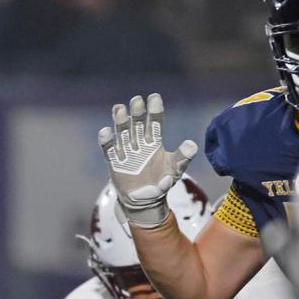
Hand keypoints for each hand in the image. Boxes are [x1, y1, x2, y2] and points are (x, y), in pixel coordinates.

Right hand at [98, 93, 196, 227]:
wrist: (146, 201)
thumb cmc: (162, 183)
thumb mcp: (175, 170)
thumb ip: (182, 156)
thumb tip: (193, 144)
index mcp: (154, 142)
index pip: (154, 122)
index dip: (154, 110)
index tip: (154, 97)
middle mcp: (139, 143)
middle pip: (137, 123)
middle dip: (137, 112)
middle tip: (137, 100)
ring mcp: (126, 151)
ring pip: (122, 132)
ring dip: (120, 121)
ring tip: (120, 109)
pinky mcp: (114, 162)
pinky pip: (108, 149)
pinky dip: (106, 141)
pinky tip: (105, 131)